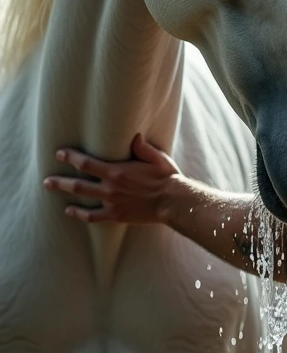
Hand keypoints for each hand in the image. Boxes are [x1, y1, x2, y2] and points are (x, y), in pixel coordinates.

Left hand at [43, 133, 179, 223]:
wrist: (173, 202)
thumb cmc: (166, 177)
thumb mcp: (156, 157)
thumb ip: (142, 146)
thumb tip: (133, 135)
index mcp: (116, 171)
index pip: (86, 163)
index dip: (71, 158)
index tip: (60, 154)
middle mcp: (110, 188)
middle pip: (78, 183)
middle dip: (60, 179)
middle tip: (47, 178)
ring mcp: (111, 203)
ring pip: (82, 197)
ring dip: (64, 193)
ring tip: (51, 188)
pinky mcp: (116, 215)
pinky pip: (92, 216)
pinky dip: (79, 214)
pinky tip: (70, 211)